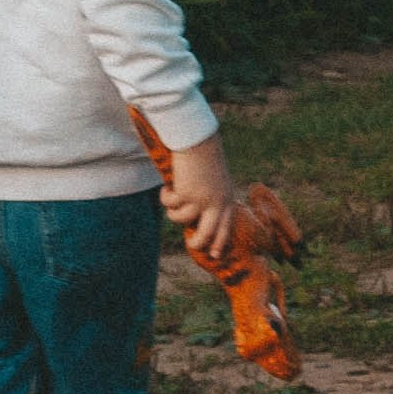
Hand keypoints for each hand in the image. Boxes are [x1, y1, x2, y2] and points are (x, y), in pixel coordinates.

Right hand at [161, 132, 239, 265]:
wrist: (196, 138)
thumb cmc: (204, 153)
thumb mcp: (214, 178)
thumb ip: (210, 195)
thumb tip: (194, 216)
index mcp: (226, 197)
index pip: (225, 226)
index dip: (219, 242)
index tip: (214, 255)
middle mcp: (216, 202)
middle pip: (206, 234)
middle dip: (197, 243)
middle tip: (191, 244)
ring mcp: (201, 200)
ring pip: (181, 219)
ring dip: (172, 211)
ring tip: (171, 195)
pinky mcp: (185, 195)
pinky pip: (169, 204)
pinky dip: (165, 196)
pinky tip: (167, 185)